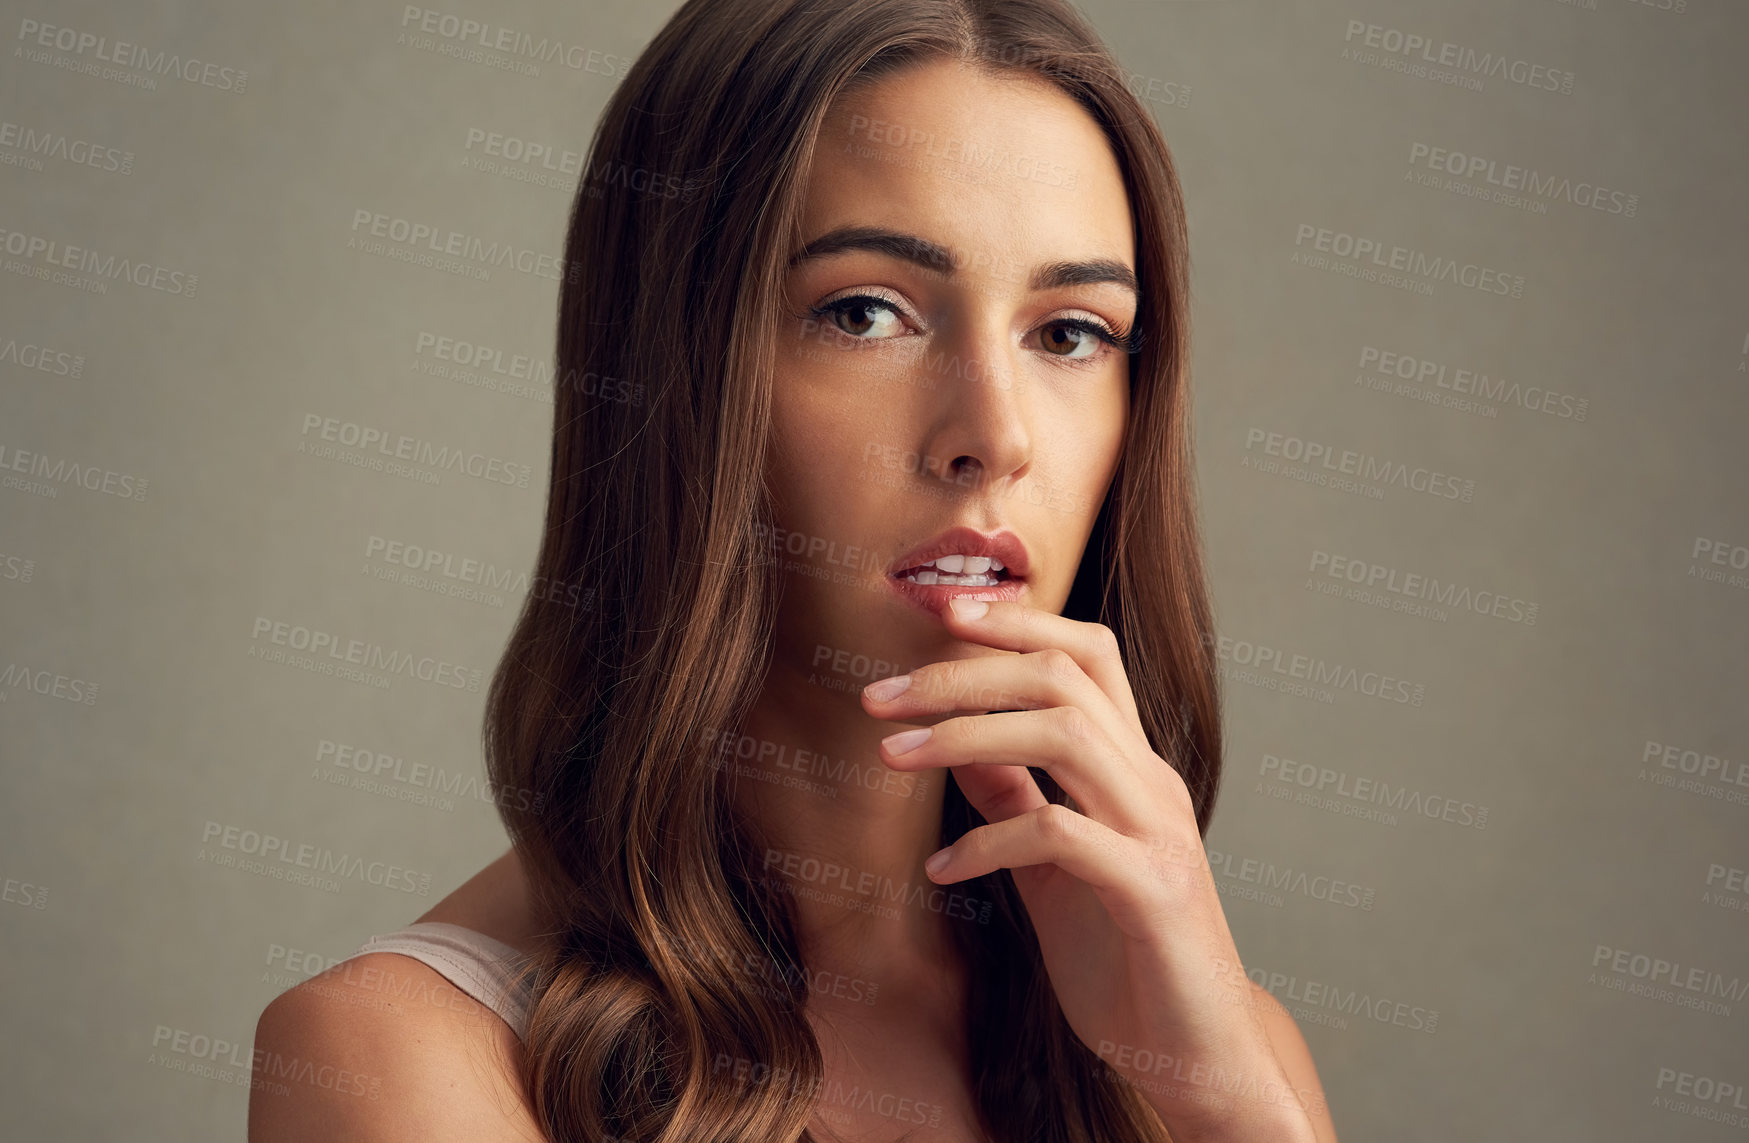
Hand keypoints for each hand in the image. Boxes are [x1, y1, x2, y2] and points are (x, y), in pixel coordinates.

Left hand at [861, 597, 1318, 1141]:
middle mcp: (1152, 784)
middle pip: (1065, 676)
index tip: (939, 610)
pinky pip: (1060, 836)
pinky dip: (988, 840)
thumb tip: (959, 744)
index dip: (1016, 622)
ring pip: (1066, 734)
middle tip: (879, 695)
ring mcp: (1158, 834)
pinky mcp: (1151, 894)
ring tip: (890, 757)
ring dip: (965, 734)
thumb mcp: (1053, 868)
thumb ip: (1017, 800)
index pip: (1086, 656)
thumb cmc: (1124, 957)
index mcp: (1132, 769)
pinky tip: (943, 869)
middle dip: (963, 670)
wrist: (1196, 1055)